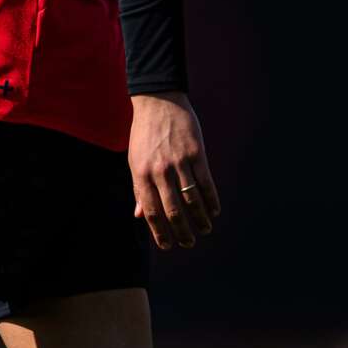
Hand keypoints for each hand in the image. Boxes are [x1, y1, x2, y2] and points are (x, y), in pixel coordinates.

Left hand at [128, 91, 219, 248]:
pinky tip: (213, 211)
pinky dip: (211, 200)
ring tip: (204, 230)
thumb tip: (140, 215)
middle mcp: (159, 170)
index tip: (168, 245)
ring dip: (199, 219)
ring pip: (191, 199)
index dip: (159, 231)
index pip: (151, 210)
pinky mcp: (196, 154)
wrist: (158, 103)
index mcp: (140, 173)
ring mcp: (178, 162)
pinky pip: (206, 183)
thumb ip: (138, 189)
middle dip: (181, 231)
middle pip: (172, 209)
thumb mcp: (134, 160)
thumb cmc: (144, 135)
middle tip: (188, 243)